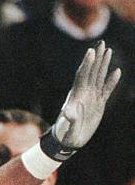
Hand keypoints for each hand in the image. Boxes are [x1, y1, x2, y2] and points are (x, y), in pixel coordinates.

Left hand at [42, 41, 120, 159]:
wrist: (69, 142)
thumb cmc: (66, 134)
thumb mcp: (68, 127)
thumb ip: (70, 119)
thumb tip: (69, 112)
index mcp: (76, 96)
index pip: (82, 76)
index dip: (86, 64)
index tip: (91, 51)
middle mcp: (84, 94)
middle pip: (91, 71)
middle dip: (96, 57)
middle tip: (101, 42)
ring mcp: (91, 98)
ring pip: (98, 77)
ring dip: (103, 64)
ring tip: (108, 50)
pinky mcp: (98, 104)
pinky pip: (107, 90)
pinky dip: (111, 81)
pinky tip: (117, 71)